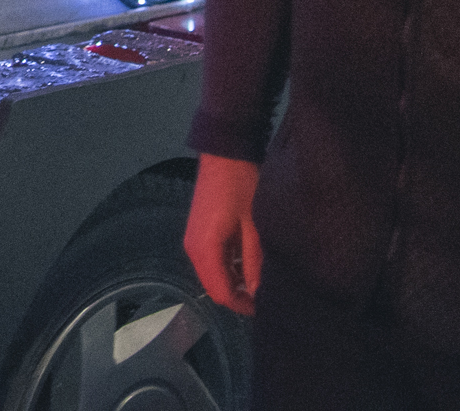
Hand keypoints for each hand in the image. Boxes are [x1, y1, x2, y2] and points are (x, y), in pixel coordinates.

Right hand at [183, 155, 262, 316]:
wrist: (224, 153)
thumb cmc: (242, 187)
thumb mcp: (254, 226)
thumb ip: (253, 263)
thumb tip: (257, 294)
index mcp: (205, 249)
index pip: (220, 293)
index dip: (243, 306)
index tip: (266, 306)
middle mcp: (193, 248)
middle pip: (214, 286)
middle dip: (239, 294)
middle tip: (266, 291)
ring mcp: (193, 239)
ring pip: (213, 274)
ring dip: (235, 280)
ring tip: (260, 274)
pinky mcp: (198, 231)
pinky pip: (212, 260)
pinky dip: (229, 266)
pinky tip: (248, 257)